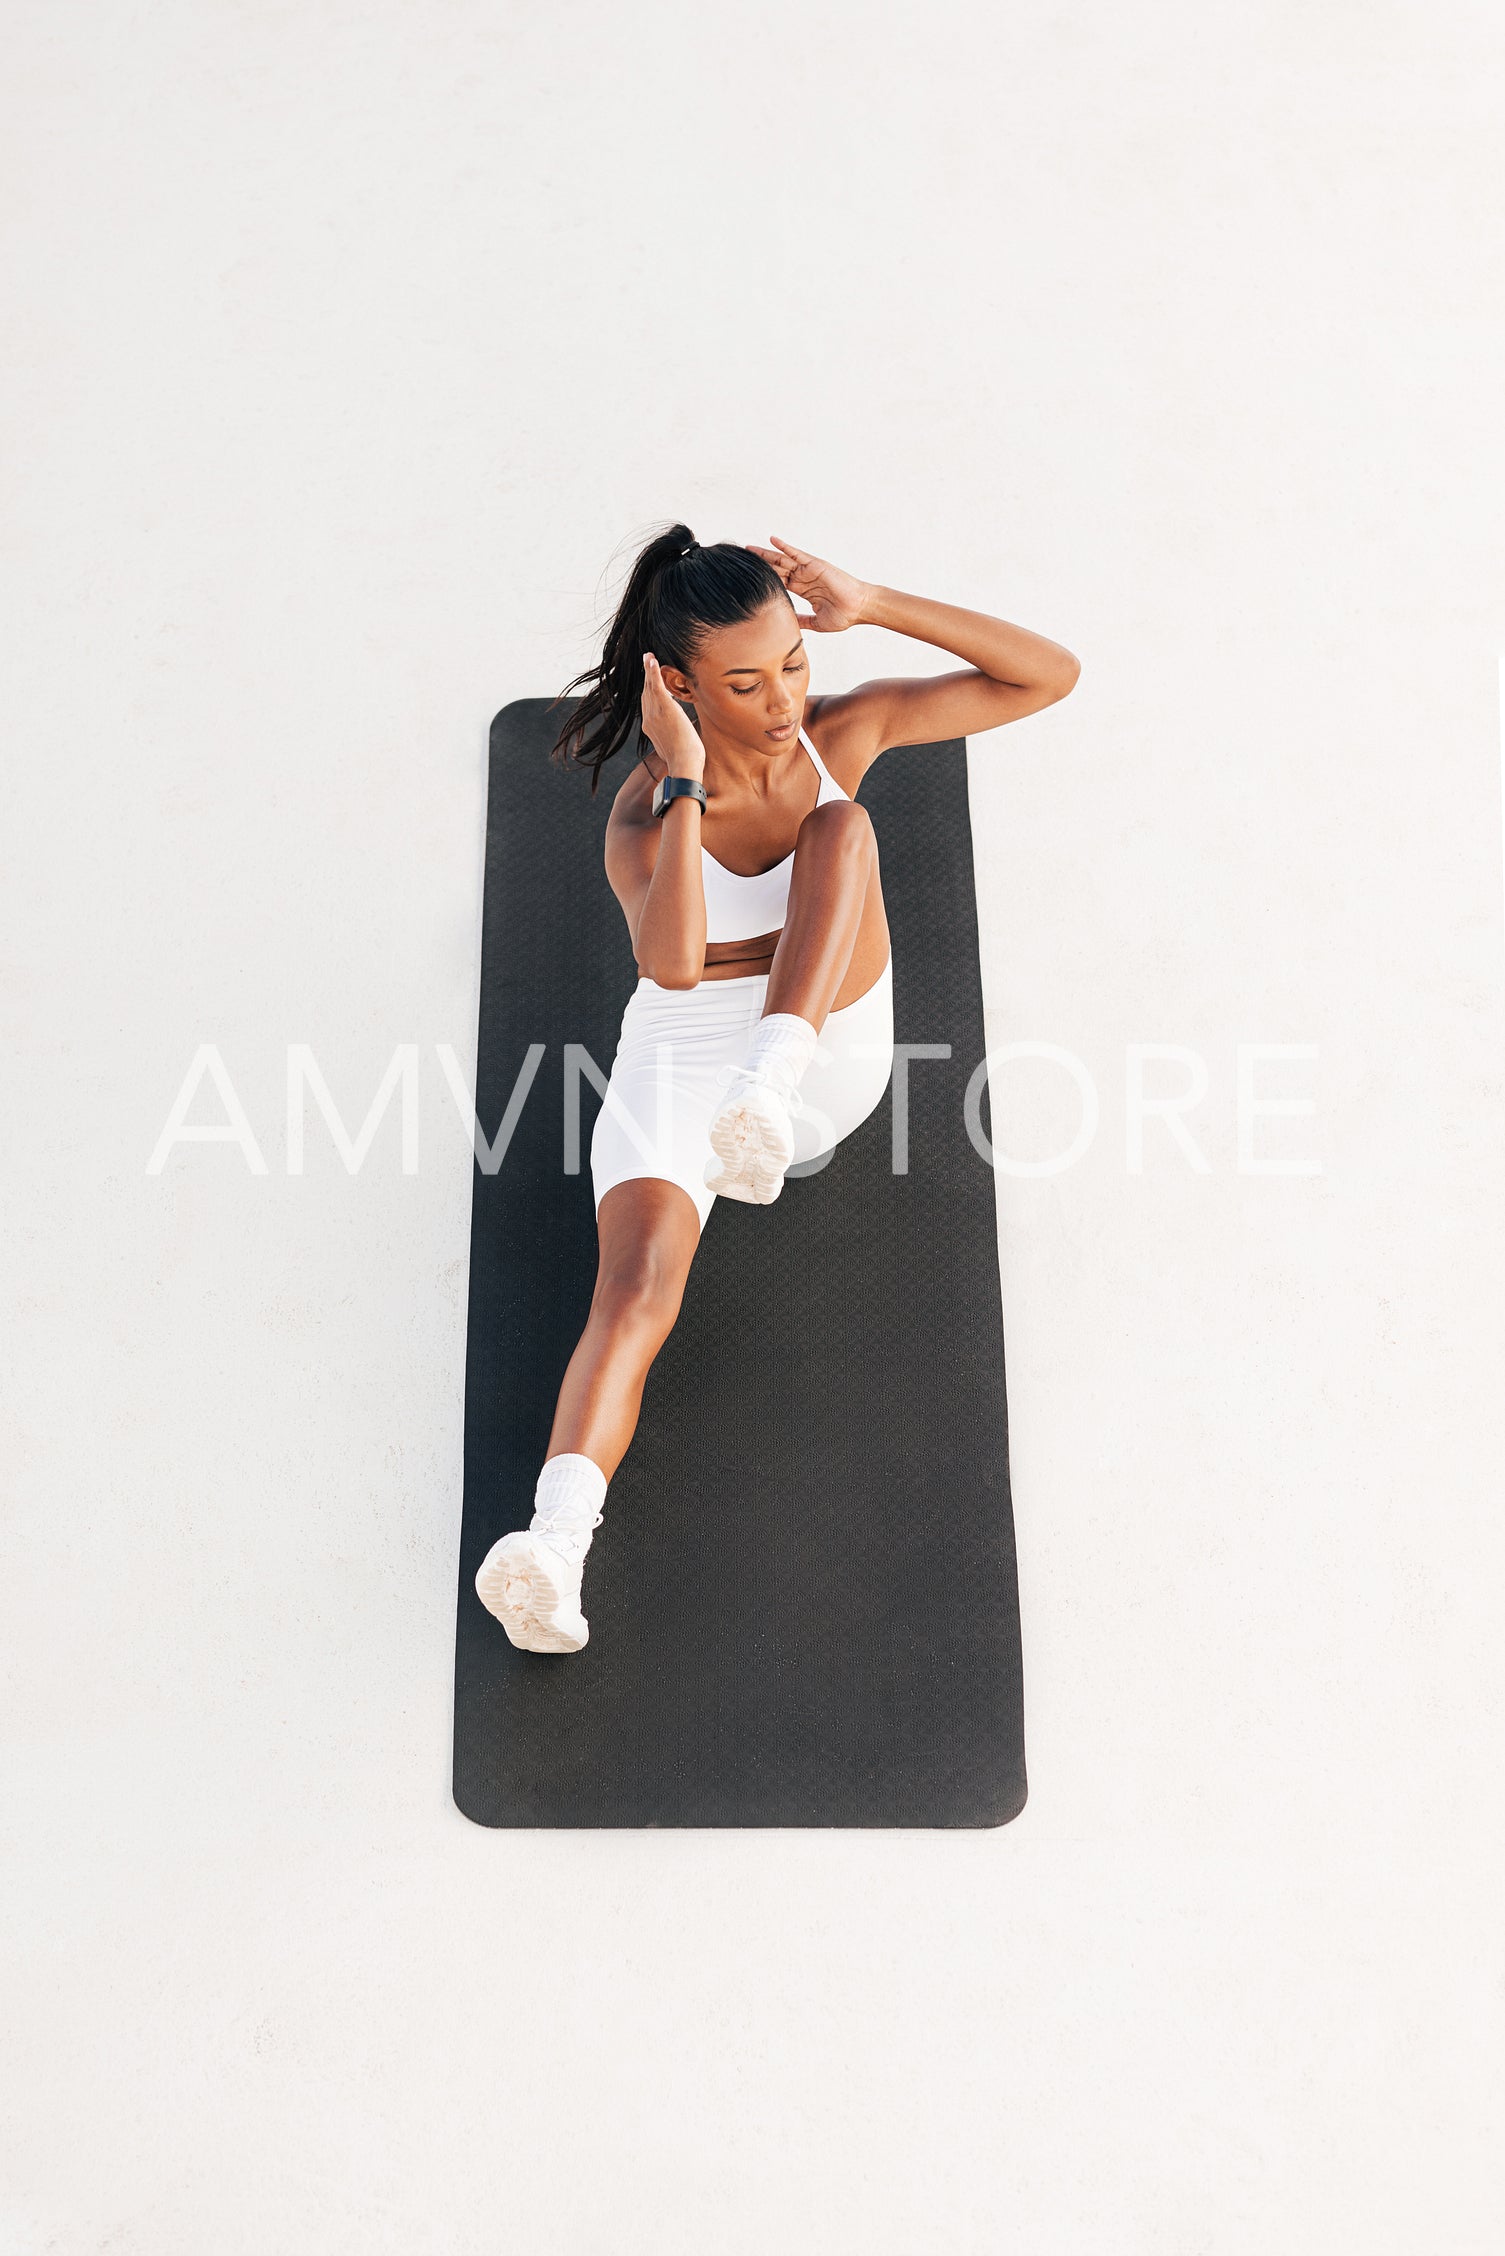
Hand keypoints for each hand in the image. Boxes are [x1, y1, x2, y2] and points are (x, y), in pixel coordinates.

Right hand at [639, 653, 705, 781]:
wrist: (683, 765)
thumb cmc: (685, 762)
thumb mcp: (677, 747)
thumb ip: (676, 738)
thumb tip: (684, 736)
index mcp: (651, 728)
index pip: (648, 705)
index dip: (649, 692)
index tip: (651, 682)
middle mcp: (649, 719)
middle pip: (646, 693)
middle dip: (647, 677)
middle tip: (647, 661)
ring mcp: (654, 713)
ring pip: (649, 686)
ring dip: (648, 670)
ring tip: (648, 656)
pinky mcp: (664, 708)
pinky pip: (655, 685)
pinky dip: (652, 671)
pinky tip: (652, 660)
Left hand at [745, 536, 872, 632]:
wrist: (858, 609)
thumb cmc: (843, 616)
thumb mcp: (816, 622)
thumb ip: (802, 621)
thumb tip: (788, 626)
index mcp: (804, 590)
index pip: (779, 582)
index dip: (765, 579)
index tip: (749, 578)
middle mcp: (804, 578)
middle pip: (777, 569)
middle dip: (760, 564)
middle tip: (742, 559)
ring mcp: (809, 570)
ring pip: (783, 560)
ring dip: (766, 554)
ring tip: (749, 548)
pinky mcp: (815, 564)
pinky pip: (797, 553)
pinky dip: (785, 546)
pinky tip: (772, 540)